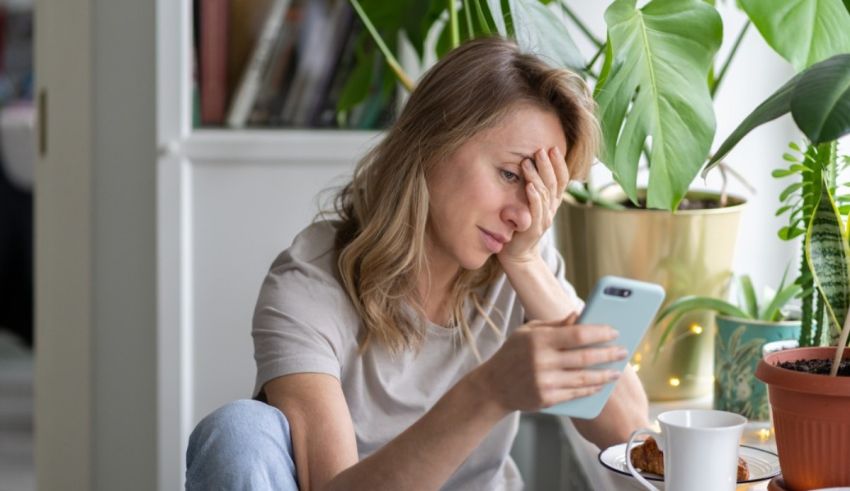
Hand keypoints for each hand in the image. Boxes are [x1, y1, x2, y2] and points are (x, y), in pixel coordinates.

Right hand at [471, 313, 626, 412]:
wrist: (493, 386)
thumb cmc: (513, 354)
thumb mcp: (527, 332)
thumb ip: (554, 325)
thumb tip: (579, 314)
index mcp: (538, 339)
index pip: (577, 334)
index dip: (599, 333)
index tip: (614, 331)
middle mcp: (542, 360)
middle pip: (585, 357)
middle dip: (608, 353)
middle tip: (623, 351)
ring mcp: (544, 381)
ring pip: (584, 378)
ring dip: (605, 374)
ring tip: (617, 370)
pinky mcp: (546, 399)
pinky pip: (575, 393)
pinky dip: (591, 388)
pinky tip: (601, 384)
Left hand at [498, 146, 569, 263]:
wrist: (517, 254)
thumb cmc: (520, 226)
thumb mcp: (529, 205)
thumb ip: (532, 189)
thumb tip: (527, 164)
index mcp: (552, 202)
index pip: (561, 180)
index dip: (559, 164)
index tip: (553, 148)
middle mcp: (551, 209)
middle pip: (554, 184)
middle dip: (548, 165)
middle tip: (540, 150)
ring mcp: (544, 219)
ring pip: (544, 194)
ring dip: (536, 177)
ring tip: (527, 162)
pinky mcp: (534, 229)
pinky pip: (536, 211)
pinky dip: (533, 197)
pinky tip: (528, 186)